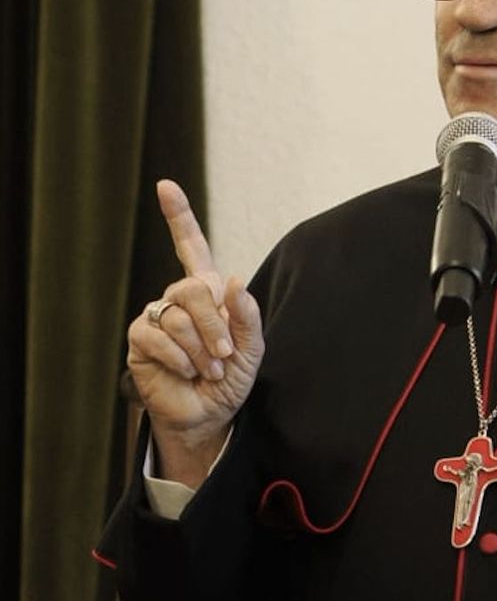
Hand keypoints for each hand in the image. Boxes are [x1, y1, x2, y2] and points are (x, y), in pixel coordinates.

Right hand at [126, 179, 263, 486]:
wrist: (209, 413)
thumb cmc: (231, 379)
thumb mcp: (252, 349)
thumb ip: (246, 316)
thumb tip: (231, 280)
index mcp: (208, 292)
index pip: (191, 247)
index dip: (178, 217)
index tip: (165, 186)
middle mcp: (179, 299)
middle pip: (193, 289)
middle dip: (214, 324)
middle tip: (225, 355)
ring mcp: (157, 317)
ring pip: (176, 316)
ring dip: (199, 348)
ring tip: (208, 369)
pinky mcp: (140, 340)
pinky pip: (156, 335)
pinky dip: (178, 356)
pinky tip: (186, 371)